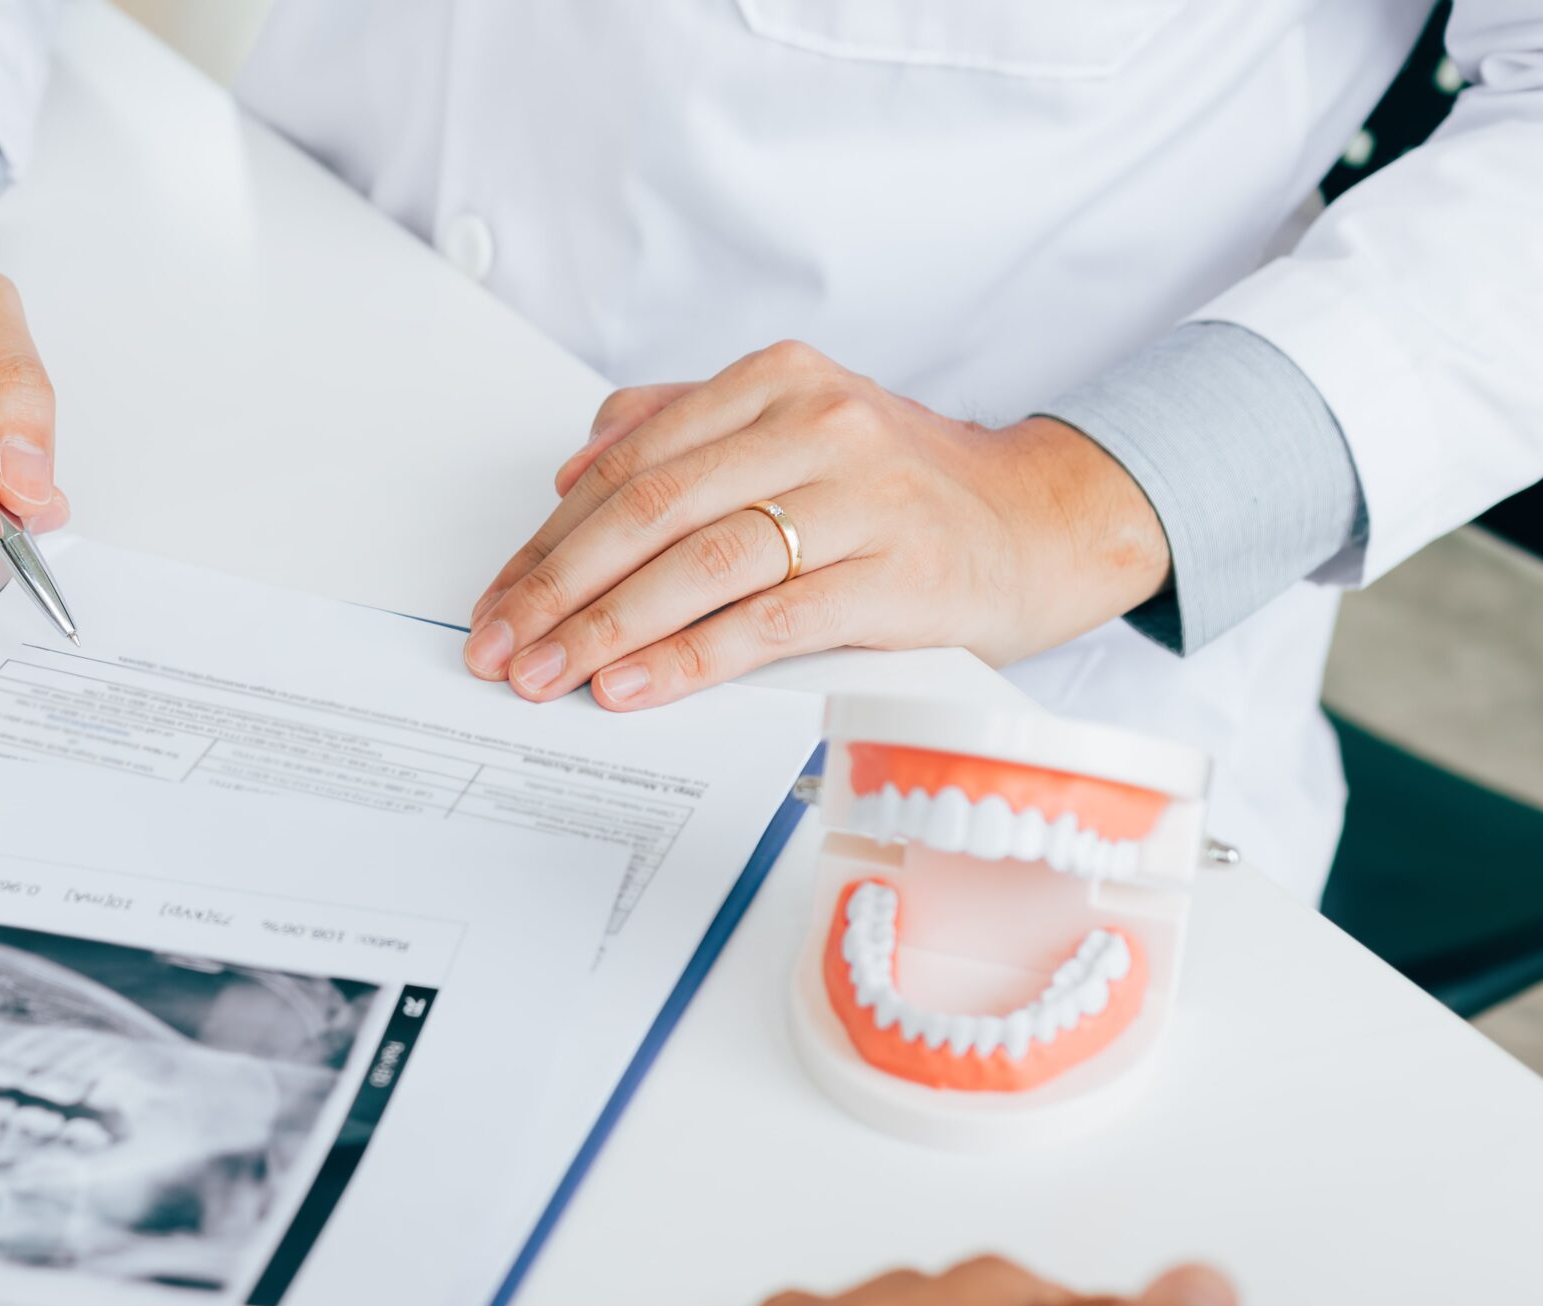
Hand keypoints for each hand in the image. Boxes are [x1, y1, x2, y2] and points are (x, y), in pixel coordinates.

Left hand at [463, 342, 1168, 707]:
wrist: (1043, 522)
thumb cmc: (902, 489)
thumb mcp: (794, 427)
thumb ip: (683, 429)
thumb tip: (572, 472)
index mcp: (776, 382)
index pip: (632, 463)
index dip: (551, 539)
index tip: (499, 598)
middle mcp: (817, 426)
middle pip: (652, 511)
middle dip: (558, 589)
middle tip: (500, 647)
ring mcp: (862, 499)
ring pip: (701, 565)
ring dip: (606, 629)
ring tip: (547, 676)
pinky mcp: (896, 576)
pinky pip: (770, 623)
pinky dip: (689, 659)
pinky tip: (631, 686)